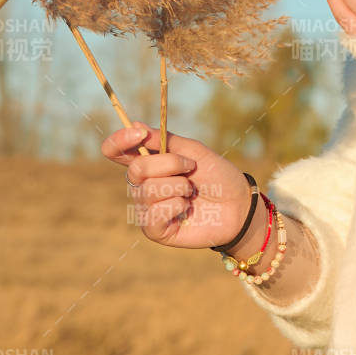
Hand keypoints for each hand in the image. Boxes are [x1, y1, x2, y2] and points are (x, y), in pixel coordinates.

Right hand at [100, 122, 251, 249]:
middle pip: (136, 169)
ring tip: (192, 191)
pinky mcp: (153, 229)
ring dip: (179, 186)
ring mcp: (145, 208)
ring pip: (148, 190)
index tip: (138, 133)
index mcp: (149, 164)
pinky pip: (155, 212)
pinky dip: (177, 205)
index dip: (119, 141)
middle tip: (191, 167)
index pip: (116, 151)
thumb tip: (134, 124)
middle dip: (169, 164)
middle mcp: (142, 186)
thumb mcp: (194, 151)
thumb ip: (164, 140)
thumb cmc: (217, 176)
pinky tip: (187, 208)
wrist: (239, 204)